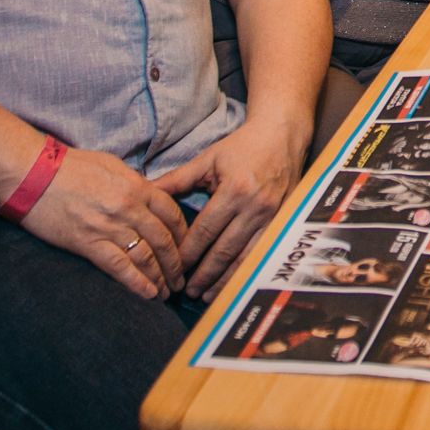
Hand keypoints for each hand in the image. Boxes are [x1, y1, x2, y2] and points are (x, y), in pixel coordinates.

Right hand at [18, 146, 188, 299]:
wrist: (32, 174)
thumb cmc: (70, 166)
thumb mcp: (111, 165)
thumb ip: (133, 183)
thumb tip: (147, 196)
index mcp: (137, 186)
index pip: (172, 214)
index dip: (183, 236)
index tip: (187, 249)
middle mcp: (129, 208)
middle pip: (164, 240)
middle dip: (176, 263)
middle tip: (181, 279)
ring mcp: (109, 227)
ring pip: (146, 257)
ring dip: (160, 277)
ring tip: (167, 292)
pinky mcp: (88, 243)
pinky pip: (119, 267)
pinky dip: (137, 283)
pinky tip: (148, 294)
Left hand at [151, 117, 308, 299]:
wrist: (283, 135)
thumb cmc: (243, 145)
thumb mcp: (208, 159)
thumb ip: (177, 180)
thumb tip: (145, 191)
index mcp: (234, 191)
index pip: (205, 231)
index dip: (188, 253)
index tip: (172, 268)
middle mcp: (254, 207)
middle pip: (225, 250)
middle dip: (204, 274)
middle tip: (186, 291)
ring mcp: (272, 216)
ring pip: (246, 257)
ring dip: (225, 279)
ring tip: (206, 295)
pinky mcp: (284, 220)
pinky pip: (263, 252)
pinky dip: (246, 270)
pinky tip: (234, 282)